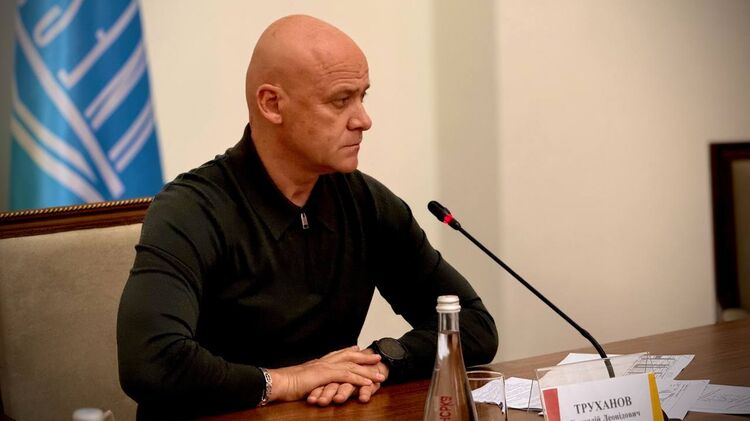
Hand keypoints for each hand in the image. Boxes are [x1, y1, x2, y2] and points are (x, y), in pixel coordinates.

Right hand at [267, 346, 384, 401]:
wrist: (278, 383)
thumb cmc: (285, 384)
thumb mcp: (301, 379)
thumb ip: (309, 378)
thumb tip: (311, 380)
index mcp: (317, 362)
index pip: (336, 354)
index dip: (348, 351)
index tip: (358, 348)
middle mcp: (323, 362)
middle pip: (348, 356)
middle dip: (364, 357)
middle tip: (377, 357)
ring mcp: (325, 367)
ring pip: (351, 366)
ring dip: (367, 370)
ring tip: (379, 374)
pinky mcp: (325, 375)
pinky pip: (346, 376)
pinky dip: (359, 379)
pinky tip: (368, 382)